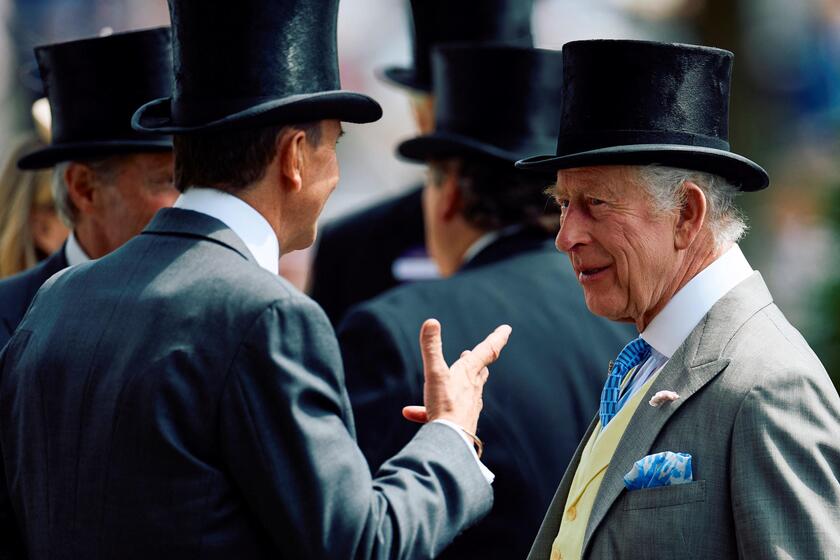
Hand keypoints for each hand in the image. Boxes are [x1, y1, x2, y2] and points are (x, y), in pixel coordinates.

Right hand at [402, 319, 511, 434]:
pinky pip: (443, 412)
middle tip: (479, 353)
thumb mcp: (435, 373)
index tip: (507, 329)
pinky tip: (411, 412)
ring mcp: (467, 407)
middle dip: (478, 362)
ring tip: (449, 379)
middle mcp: (472, 389)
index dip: (497, 338)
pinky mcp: (459, 422)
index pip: (487, 351)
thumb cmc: (445, 406)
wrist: (451, 442)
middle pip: (479, 371)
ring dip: (458, 383)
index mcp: (469, 373)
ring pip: (464, 391)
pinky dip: (427, 410)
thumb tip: (431, 321)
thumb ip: (431, 348)